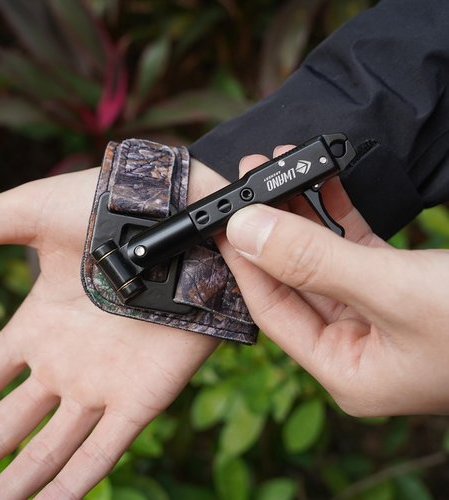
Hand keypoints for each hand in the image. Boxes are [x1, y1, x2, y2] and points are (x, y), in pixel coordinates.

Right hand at [0, 161, 225, 497]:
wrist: (175, 219)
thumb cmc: (105, 211)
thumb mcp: (27, 214)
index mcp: (38, 328)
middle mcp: (66, 364)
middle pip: (2, 429)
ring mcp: (102, 385)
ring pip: (46, 455)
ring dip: (11, 489)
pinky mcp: (142, 398)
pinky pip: (101, 456)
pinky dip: (69, 490)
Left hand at [224, 146, 448, 416]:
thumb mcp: (395, 290)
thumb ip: (315, 261)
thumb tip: (246, 230)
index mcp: (346, 370)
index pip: (274, 310)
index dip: (244, 261)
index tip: (223, 217)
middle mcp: (357, 347)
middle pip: (295, 279)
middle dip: (272, 225)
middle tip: (251, 176)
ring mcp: (381, 317)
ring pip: (324, 259)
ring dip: (303, 212)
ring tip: (279, 164)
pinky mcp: (404, 288)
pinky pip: (357, 248)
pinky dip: (340, 215)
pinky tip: (324, 180)